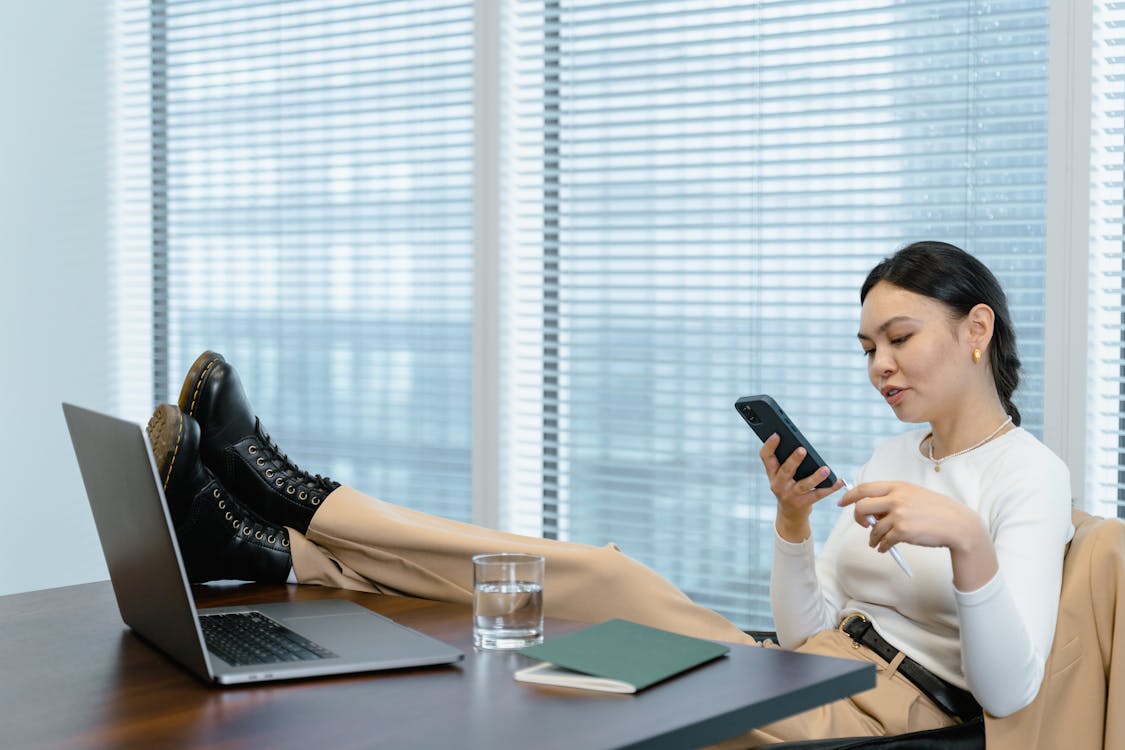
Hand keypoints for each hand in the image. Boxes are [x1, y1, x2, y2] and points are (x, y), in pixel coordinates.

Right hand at [758, 433, 843, 538]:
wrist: (789, 514)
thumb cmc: (788, 486)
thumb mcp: (781, 475)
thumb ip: (786, 461)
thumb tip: (801, 445)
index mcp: (772, 472)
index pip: (766, 457)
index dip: (769, 445)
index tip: (776, 434)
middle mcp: (778, 484)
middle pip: (785, 470)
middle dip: (794, 460)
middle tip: (802, 449)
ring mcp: (790, 495)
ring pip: (803, 485)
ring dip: (815, 477)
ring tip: (826, 469)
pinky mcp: (802, 504)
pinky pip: (818, 495)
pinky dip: (829, 488)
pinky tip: (838, 481)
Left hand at [837, 481, 985, 553]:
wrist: (957, 524)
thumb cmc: (936, 510)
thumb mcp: (913, 495)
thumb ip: (892, 499)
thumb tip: (871, 511)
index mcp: (898, 487)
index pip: (865, 488)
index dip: (849, 495)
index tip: (842, 502)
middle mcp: (896, 498)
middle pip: (861, 507)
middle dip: (858, 518)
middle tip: (863, 525)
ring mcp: (899, 515)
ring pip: (873, 529)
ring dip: (873, 538)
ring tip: (877, 542)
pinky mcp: (902, 532)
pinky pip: (883, 541)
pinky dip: (881, 547)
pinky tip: (885, 548)